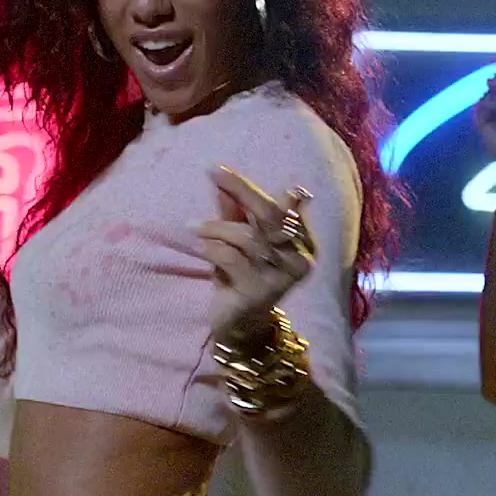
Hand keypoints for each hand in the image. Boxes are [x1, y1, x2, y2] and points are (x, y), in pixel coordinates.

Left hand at [196, 167, 314, 343]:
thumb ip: (236, 213)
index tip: (220, 170)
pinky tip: (199, 246)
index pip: (279, 206)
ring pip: (248, 238)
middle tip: (214, 175)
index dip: (250, 187)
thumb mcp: (239, 242)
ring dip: (216, 227)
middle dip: (242, 191)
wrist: (241, 325)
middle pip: (271, 216)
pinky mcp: (259, 292)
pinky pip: (232, 259)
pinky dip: (212, 248)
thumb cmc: (241, 277)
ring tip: (193, 226)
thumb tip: (222, 179)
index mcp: (302, 241)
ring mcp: (281, 277)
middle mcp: (299, 258)